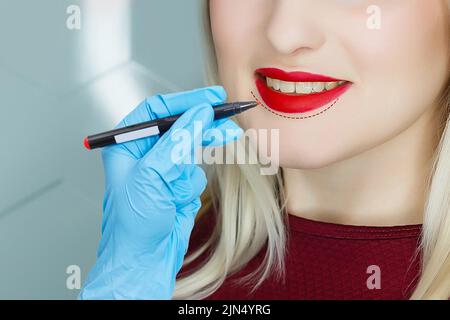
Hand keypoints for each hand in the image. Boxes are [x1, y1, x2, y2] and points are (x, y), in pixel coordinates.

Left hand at [79, 86, 241, 298]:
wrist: (144, 261)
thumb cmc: (132, 224)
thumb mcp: (151, 175)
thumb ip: (178, 141)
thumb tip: (199, 113)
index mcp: (127, 145)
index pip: (158, 111)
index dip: (186, 101)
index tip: (213, 98)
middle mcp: (144, 154)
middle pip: (180, 128)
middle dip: (202, 128)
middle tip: (228, 121)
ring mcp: (163, 170)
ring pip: (192, 151)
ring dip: (191, 167)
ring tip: (190, 177)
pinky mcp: (177, 186)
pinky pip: (195, 174)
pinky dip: (192, 186)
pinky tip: (178, 202)